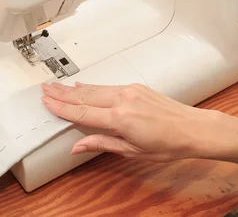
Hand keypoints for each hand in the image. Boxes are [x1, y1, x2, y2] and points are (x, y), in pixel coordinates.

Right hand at [41, 82, 222, 161]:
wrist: (193, 128)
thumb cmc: (168, 144)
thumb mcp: (132, 151)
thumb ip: (102, 144)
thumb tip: (77, 146)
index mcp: (120, 119)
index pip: (82, 112)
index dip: (62, 107)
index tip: (46, 102)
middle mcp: (123, 100)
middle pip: (85, 96)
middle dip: (63, 93)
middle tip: (44, 89)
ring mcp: (130, 90)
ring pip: (95, 88)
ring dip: (75, 88)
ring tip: (57, 86)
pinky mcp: (137, 87)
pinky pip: (108, 86)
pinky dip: (93, 87)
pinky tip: (83, 86)